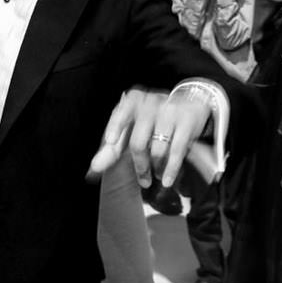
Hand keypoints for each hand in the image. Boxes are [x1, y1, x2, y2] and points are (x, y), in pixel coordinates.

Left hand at [90, 83, 218, 188]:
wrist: (188, 103)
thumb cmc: (152, 120)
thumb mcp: (131, 128)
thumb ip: (112, 149)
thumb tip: (92, 171)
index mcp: (133, 101)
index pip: (121, 113)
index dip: (115, 126)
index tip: (109, 141)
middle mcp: (150, 103)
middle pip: (139, 141)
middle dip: (140, 166)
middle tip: (143, 181)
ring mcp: (169, 111)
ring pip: (158, 149)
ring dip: (156, 168)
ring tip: (157, 174)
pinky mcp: (186, 120)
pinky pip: (176, 150)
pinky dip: (170, 169)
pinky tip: (166, 180)